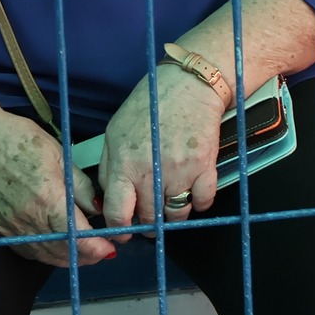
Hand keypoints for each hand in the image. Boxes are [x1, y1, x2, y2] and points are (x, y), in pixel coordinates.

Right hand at [0, 112, 114, 266]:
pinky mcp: (0, 228)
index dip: (95, 247)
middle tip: (103, 252)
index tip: (110, 248)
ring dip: (66, 258)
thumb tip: (97, 208)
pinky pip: (26, 249)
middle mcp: (28, 218)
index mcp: (47, 198)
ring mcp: (12, 226)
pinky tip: (56, 248)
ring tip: (84, 254)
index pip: (76, 234)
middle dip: (86, 256)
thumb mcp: (59, 156)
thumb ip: (80, 186)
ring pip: (44, 255)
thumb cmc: (19, 141)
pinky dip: (44, 254)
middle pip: (62, 251)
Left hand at [96, 65, 225, 231]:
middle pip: (148, 216)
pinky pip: (204, 200)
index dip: (119, 228)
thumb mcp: (115, 131)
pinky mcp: (206, 165)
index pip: (117, 212)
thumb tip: (108, 199)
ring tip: (171, 210)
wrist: (190, 84)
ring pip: (176, 213)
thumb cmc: (150, 105)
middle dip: (148, 223)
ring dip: (173, 217)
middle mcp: (151, 171)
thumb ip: (109, 167)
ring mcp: (180, 170)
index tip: (124, 230)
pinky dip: (200, 204)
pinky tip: (194, 197)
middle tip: (150, 220)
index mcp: (124, 163)